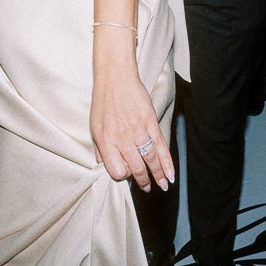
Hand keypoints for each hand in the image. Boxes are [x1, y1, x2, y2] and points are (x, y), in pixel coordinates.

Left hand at [90, 68, 172, 193]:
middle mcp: (122, 139)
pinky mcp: (150, 122)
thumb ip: (99, 148)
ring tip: (162, 185)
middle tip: (147, 188)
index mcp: (106, 141)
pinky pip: (160, 147)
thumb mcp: (94, 126)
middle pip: (136, 168)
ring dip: (158, 176)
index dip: (122, 175)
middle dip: (143, 181)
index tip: (126, 173)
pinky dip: (167, 162)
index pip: (116, 170)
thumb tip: (102, 165)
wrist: (116, 78)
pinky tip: (170, 174)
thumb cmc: (103, 101)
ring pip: (150, 160)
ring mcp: (138, 131)